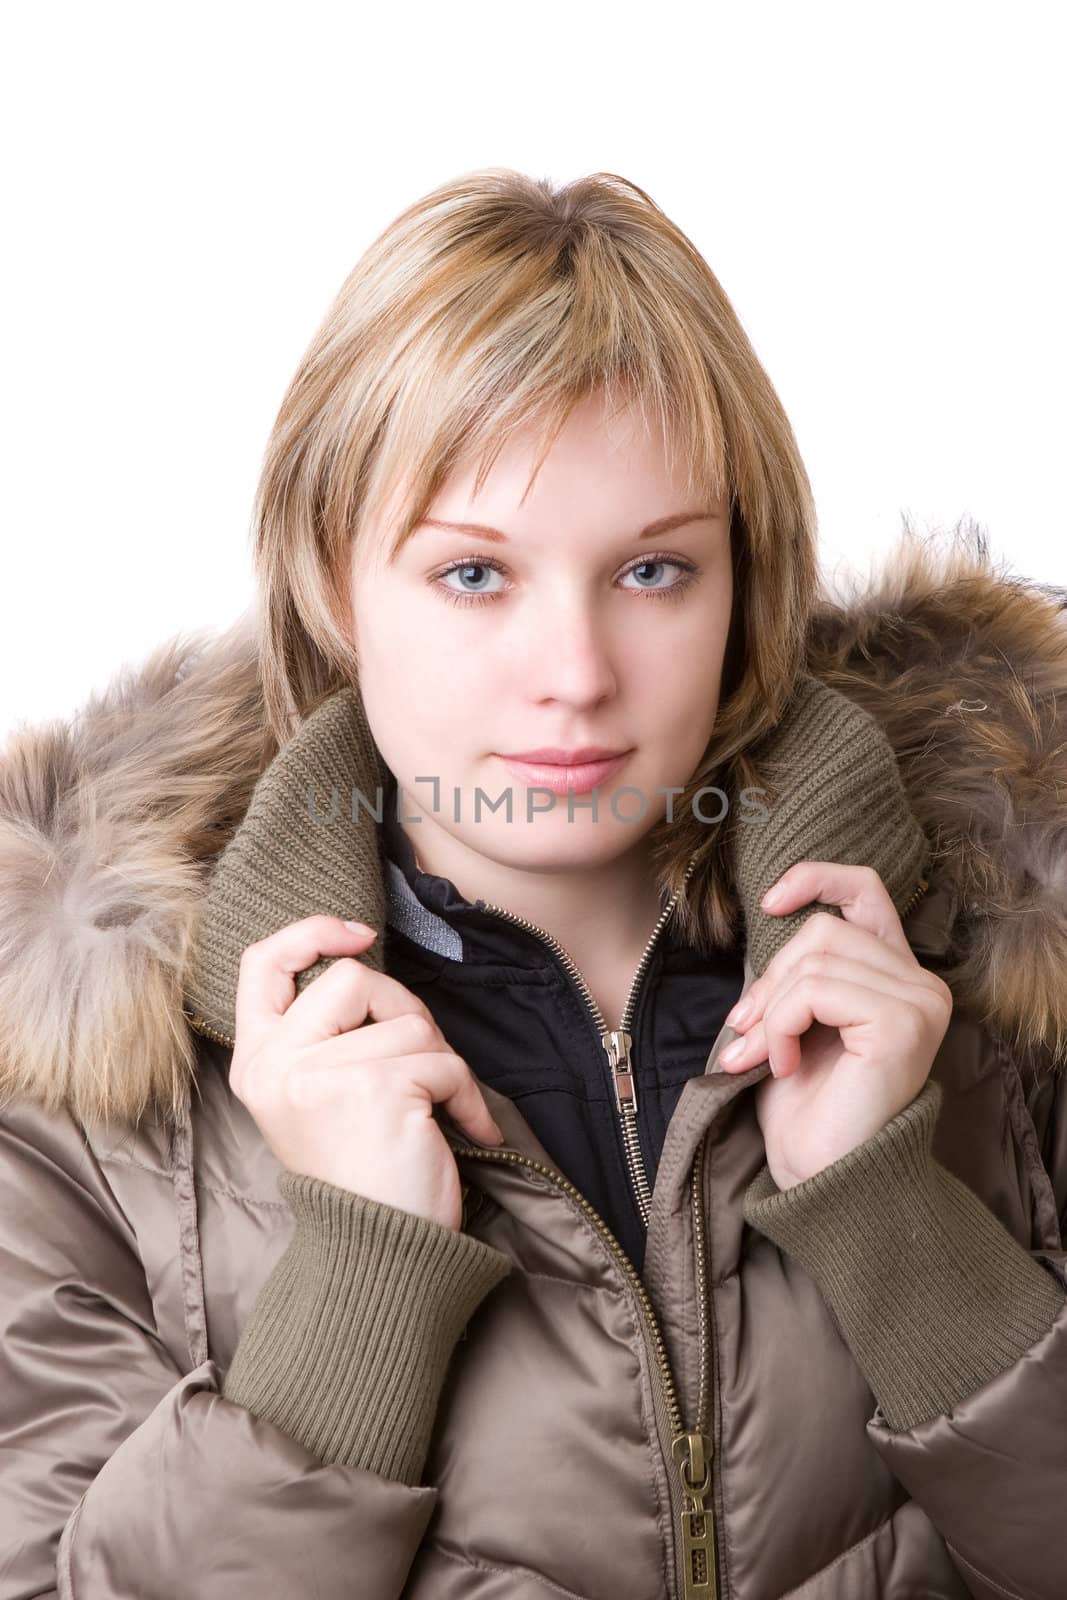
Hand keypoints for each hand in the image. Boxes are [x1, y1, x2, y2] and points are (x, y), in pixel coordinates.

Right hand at [228, 915, 505, 1230]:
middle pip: (352, 978)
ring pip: (408, 1021)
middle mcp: (276, 1066)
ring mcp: (320, 1075)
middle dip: (403, 1010)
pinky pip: (442, 1061)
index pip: (262, 964)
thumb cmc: (360, 1175)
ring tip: (432, 1111)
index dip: (312, 932)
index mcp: (256, 1063)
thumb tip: (364, 961)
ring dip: (440, 1062)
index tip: (359, 934)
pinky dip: (466, 1095)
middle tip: (419, 1063)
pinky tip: (464, 1130)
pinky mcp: (373, 1088)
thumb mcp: (316, 1097)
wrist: (377, 1257)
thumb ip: (321, 1035)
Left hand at [718, 863, 952, 1189]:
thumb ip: (798, 969)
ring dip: (769, 1010)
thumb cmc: (808, 1108)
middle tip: (743, 1034)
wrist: (822, 1178)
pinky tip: (783, 1066)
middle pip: (823, 928)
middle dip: (770, 980)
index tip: (768, 903)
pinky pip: (816, 990)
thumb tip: (772, 912)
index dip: (816, 878)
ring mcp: (919, 1002)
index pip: (865, 890)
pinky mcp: (903, 1022)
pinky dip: (781, 1025)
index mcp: (897, 976)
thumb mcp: (794, 1020)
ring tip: (757, 1057)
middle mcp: (921, 984)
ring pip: (814, 959)